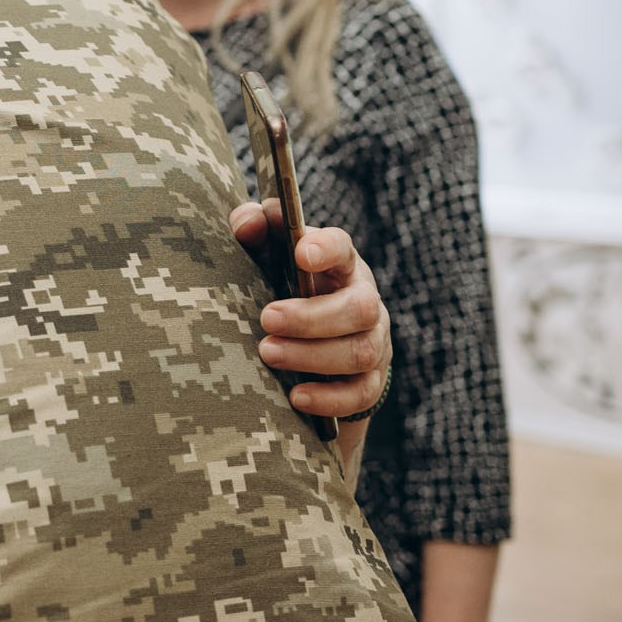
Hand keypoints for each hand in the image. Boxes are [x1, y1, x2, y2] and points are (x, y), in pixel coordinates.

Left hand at [231, 204, 389, 418]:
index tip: (301, 253)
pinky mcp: (371, 379)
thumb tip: (247, 223)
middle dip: (312, 317)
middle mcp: (365, 300)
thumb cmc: (283, 285)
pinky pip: (363, 393)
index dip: (327, 248)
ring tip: (268, 353)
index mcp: (340, 264)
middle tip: (267, 318)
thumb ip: (255, 228)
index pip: (342, 247)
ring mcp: (374, 341)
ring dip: (313, 356)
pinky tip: (296, 397)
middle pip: (361, 307)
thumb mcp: (267, 254)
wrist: (309, 339)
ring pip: (361, 351)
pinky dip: (331, 398)